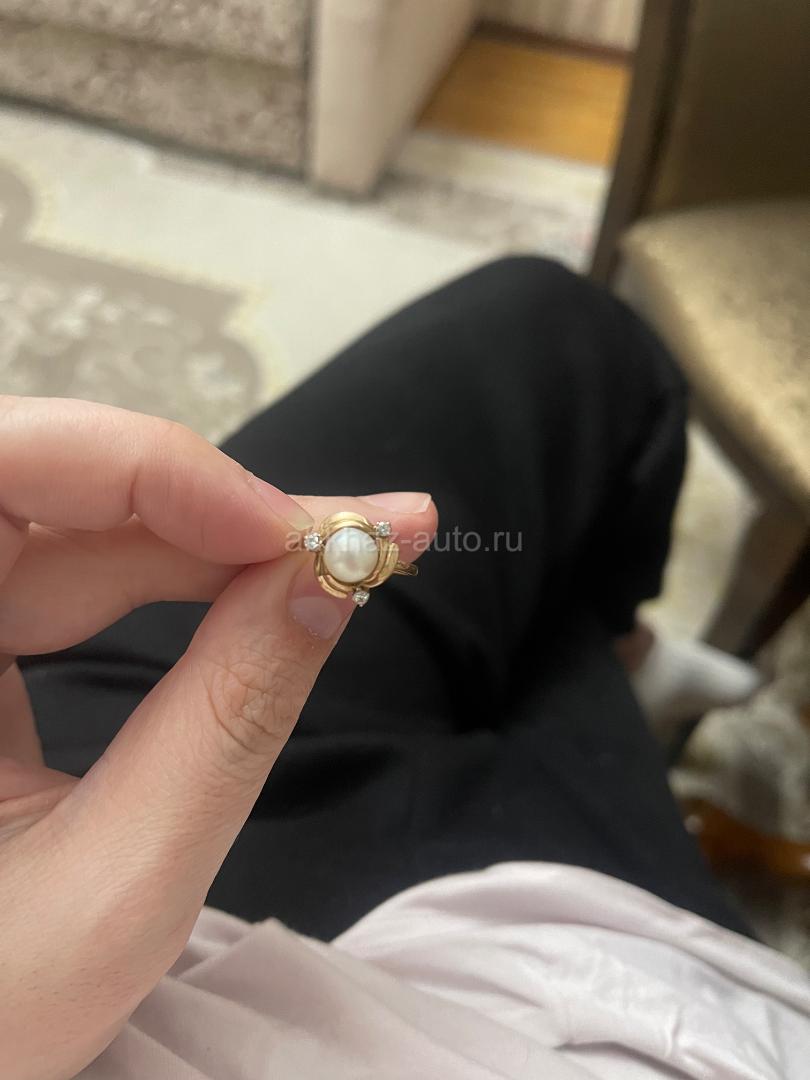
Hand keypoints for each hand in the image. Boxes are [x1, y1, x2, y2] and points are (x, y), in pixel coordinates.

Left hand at [0, 396, 435, 1079]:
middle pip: (63, 502)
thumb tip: (331, 582)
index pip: (5, 477)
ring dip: (220, 543)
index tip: (290, 533)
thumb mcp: (118, 883)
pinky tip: (264, 585)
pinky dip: (184, 580)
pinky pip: (80, 576)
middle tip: (367, 534)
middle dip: (220, 512)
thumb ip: (227, 720)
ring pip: (85, 533)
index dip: (152, 476)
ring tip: (343, 559)